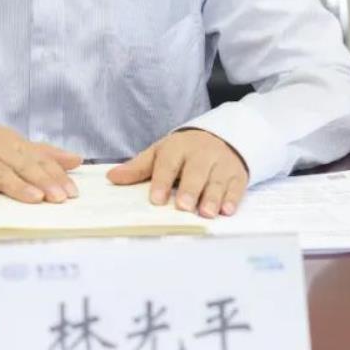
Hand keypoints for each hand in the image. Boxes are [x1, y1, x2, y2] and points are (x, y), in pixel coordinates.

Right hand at [0, 102, 81, 203]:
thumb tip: (76, 160)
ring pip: (1, 172)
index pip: (40, 160)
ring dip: (18, 186)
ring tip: (35, 198)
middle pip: (24, 166)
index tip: (73, 192)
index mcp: (15, 145)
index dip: (57, 176)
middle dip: (43, 182)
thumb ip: (44, 153)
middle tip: (60, 198)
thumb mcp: (13, 143)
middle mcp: (0, 149)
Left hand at [106, 129, 248, 217]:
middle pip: (195, 171)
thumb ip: (138, 168)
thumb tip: (112, 177)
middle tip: (183, 206)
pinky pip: (236, 186)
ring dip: (212, 197)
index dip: (161, 181)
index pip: (168, 163)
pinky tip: (227, 210)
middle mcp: (201, 154)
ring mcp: (221, 164)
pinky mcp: (237, 174)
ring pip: (217, 180)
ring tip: (206, 212)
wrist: (220, 137)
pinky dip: (232, 198)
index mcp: (177, 148)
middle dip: (190, 189)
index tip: (156, 199)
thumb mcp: (160, 153)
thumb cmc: (184, 151)